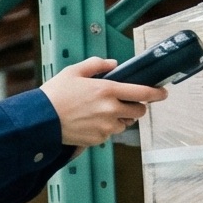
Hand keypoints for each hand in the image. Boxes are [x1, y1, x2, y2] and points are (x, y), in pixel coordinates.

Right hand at [39, 58, 167, 146]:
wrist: (40, 119)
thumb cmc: (55, 94)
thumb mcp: (73, 72)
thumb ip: (96, 64)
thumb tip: (113, 64)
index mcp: (107, 90)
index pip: (142, 92)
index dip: (156, 93)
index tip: (163, 93)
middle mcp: (111, 109)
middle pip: (139, 111)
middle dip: (135, 106)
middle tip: (123, 102)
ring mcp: (106, 126)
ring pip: (125, 123)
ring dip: (119, 118)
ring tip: (99, 113)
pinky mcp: (100, 139)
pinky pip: (110, 133)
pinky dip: (105, 128)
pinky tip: (89, 122)